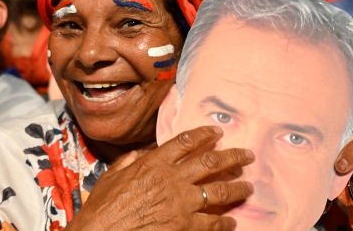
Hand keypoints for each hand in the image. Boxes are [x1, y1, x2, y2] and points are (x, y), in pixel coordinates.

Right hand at [68, 126, 253, 230]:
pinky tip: (232, 221)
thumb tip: (142, 153)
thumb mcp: (112, 175)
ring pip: (219, 191)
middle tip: (247, 155)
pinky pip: (212, 223)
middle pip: (210, 163)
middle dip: (232, 157)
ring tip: (248, 186)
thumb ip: (129, 160)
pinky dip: (225, 222)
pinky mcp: (184, 226)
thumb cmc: (104, 207)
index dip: (204, 135)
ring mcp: (181, 203)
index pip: (185, 142)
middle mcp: (172, 179)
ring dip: (237, 188)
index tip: (217, 132)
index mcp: (154, 163)